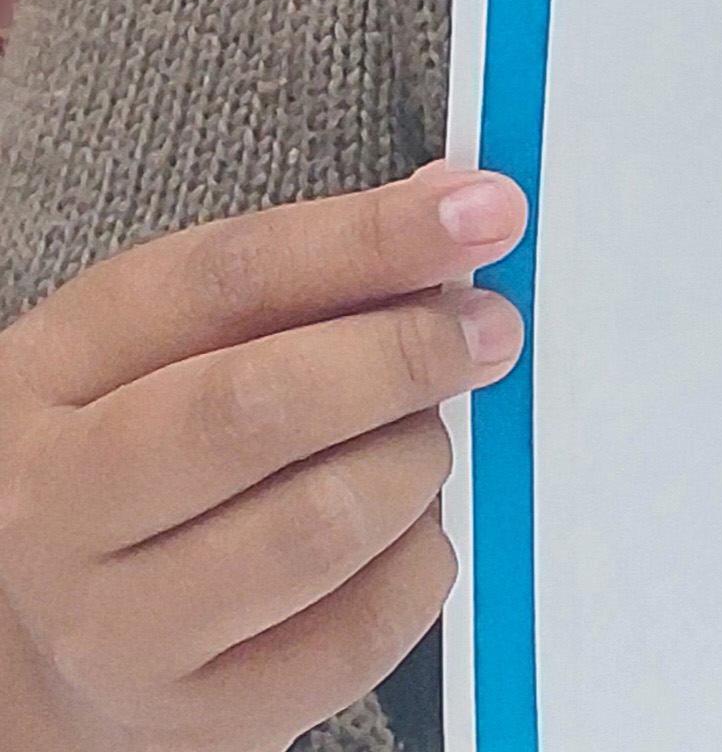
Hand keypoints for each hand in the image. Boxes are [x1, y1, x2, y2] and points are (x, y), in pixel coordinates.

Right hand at [0, 164, 528, 751]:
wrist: (22, 654)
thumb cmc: (115, 469)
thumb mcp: (150, 351)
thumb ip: (291, 276)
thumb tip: (449, 208)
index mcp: (50, 380)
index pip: (226, 281)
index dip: (373, 237)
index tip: (485, 208)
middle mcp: (60, 512)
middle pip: (262, 408)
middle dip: (408, 351)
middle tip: (487, 330)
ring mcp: (120, 634)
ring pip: (320, 524)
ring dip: (413, 459)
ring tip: (417, 440)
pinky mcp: (198, 724)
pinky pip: (359, 633)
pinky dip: (418, 561)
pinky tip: (400, 531)